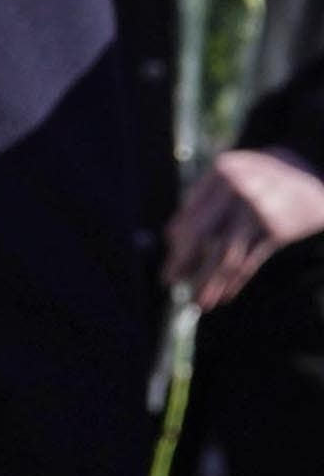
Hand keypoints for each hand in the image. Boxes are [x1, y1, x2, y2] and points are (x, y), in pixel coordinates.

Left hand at [167, 146, 323, 308]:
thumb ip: (205, 198)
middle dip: (181, 261)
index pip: (190, 216)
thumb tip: (171, 238)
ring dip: (209, 282)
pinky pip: (250, 260)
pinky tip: (223, 295)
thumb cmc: (264, 176)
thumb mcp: (235, 174)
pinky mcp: (278, 230)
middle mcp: (238, 190)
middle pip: (201, 233)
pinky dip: (235, 280)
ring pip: (226, 254)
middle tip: (167, 281)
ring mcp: (259, 211)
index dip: (177, 243)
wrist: (315, 178)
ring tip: (198, 302)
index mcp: (222, 172)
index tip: (170, 262)